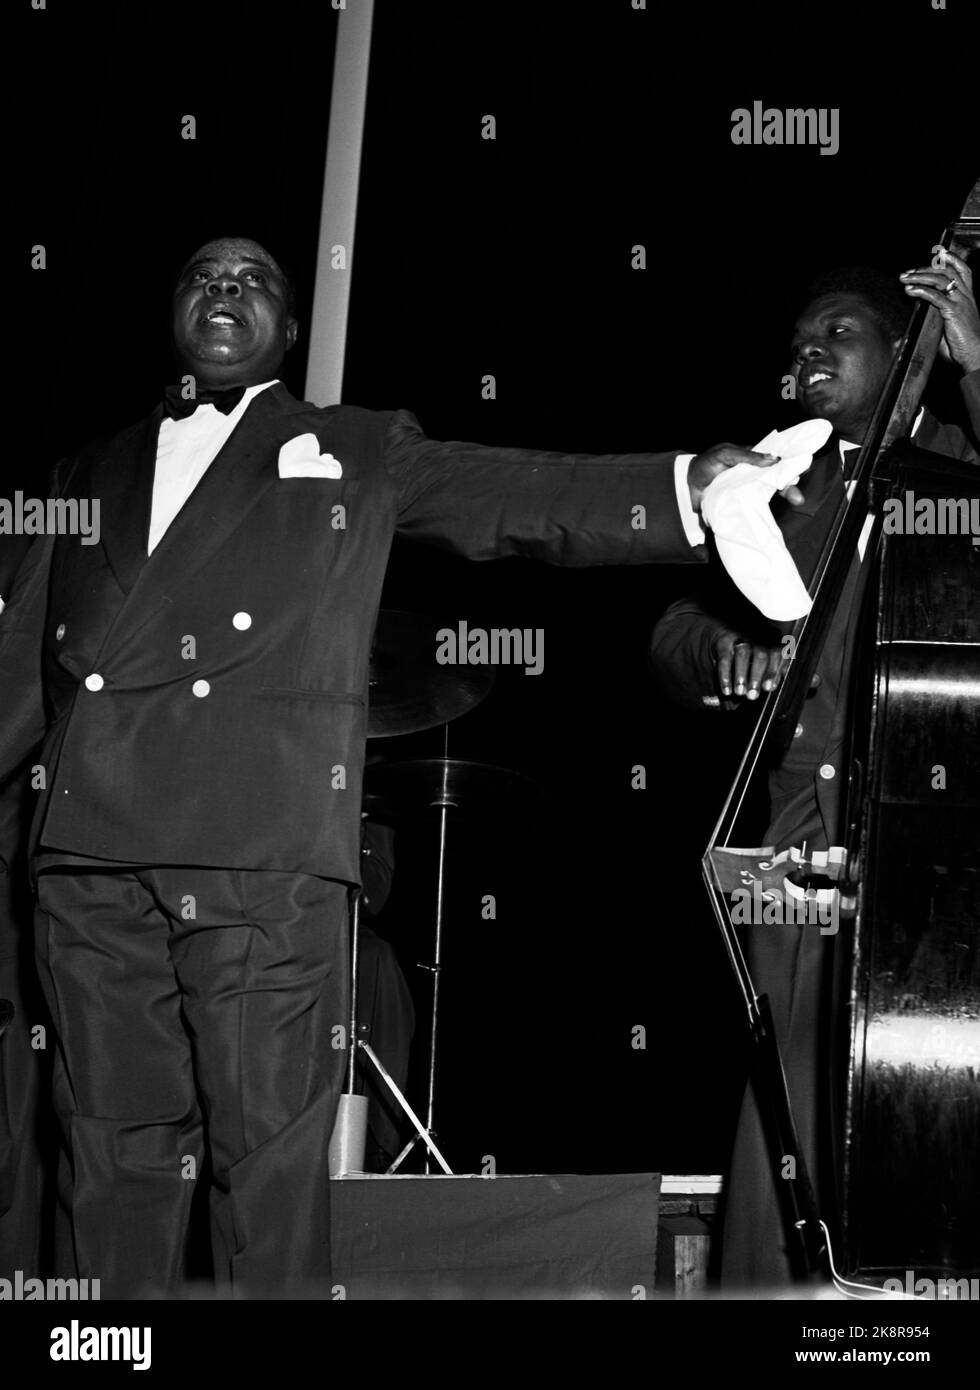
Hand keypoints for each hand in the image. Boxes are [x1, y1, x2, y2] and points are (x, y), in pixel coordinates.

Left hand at [687, 443, 804, 513]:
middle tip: (799, 493)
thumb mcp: (725, 454)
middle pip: (777, 477)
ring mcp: (749, 488)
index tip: (803, 464)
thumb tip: (772, 459)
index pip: (775, 457)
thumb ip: (747, 455)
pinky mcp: (742, 502)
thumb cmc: (705, 465)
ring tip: (796, 500)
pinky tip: (777, 509)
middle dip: (790, 484)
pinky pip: (758, 504)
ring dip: (785, 494)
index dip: (790, 461)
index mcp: (751, 457)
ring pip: (771, 491)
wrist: (686, 487)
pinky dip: (768, 507)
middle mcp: (753, 473)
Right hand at [712, 628, 785, 699]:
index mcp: (771, 645)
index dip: (773, 671)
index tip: (769, 688)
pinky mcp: (724, 643)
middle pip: (761, 655)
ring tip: (740, 692)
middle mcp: (757, 641)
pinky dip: (725, 676)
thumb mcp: (764, 666)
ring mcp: (740, 640)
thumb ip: (771, 674)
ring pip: (743, 654)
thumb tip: (772, 685)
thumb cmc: (751, 659)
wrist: (729, 643)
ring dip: (742, 675)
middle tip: (752, 695)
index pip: (777, 655)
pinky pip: (725, 660)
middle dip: (757, 676)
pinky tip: (727, 690)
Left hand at [900, 250, 979, 374]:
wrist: (975, 355)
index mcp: (968, 297)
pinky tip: (910, 291)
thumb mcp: (950, 326)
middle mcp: (966, 296)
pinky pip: (936, 296)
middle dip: (925, 268)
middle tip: (908, 272)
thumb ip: (939, 316)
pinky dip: (921, 291)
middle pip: (947, 271)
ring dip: (919, 277)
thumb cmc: (962, 345)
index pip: (962, 270)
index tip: (939, 252)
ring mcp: (960, 303)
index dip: (952, 259)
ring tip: (904, 279)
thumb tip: (923, 314)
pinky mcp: (953, 312)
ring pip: (940, 280)